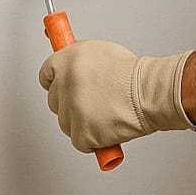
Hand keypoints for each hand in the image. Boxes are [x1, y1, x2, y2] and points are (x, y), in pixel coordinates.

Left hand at [38, 40, 195, 151]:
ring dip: (82, 124)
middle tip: (92, 105)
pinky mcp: (81, 132)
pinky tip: (109, 129)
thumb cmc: (135, 74)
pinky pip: (80, 142)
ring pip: (66, 124)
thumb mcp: (102, 52)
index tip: (62, 89)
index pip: (46, 75)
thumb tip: (69, 66)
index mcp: (67, 60)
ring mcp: (71, 110)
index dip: (55, 84)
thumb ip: (80, 60)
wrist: (150, 92)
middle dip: (70, 106)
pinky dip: (93, 141)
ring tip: (106, 115)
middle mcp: (64, 83)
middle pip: (55, 102)